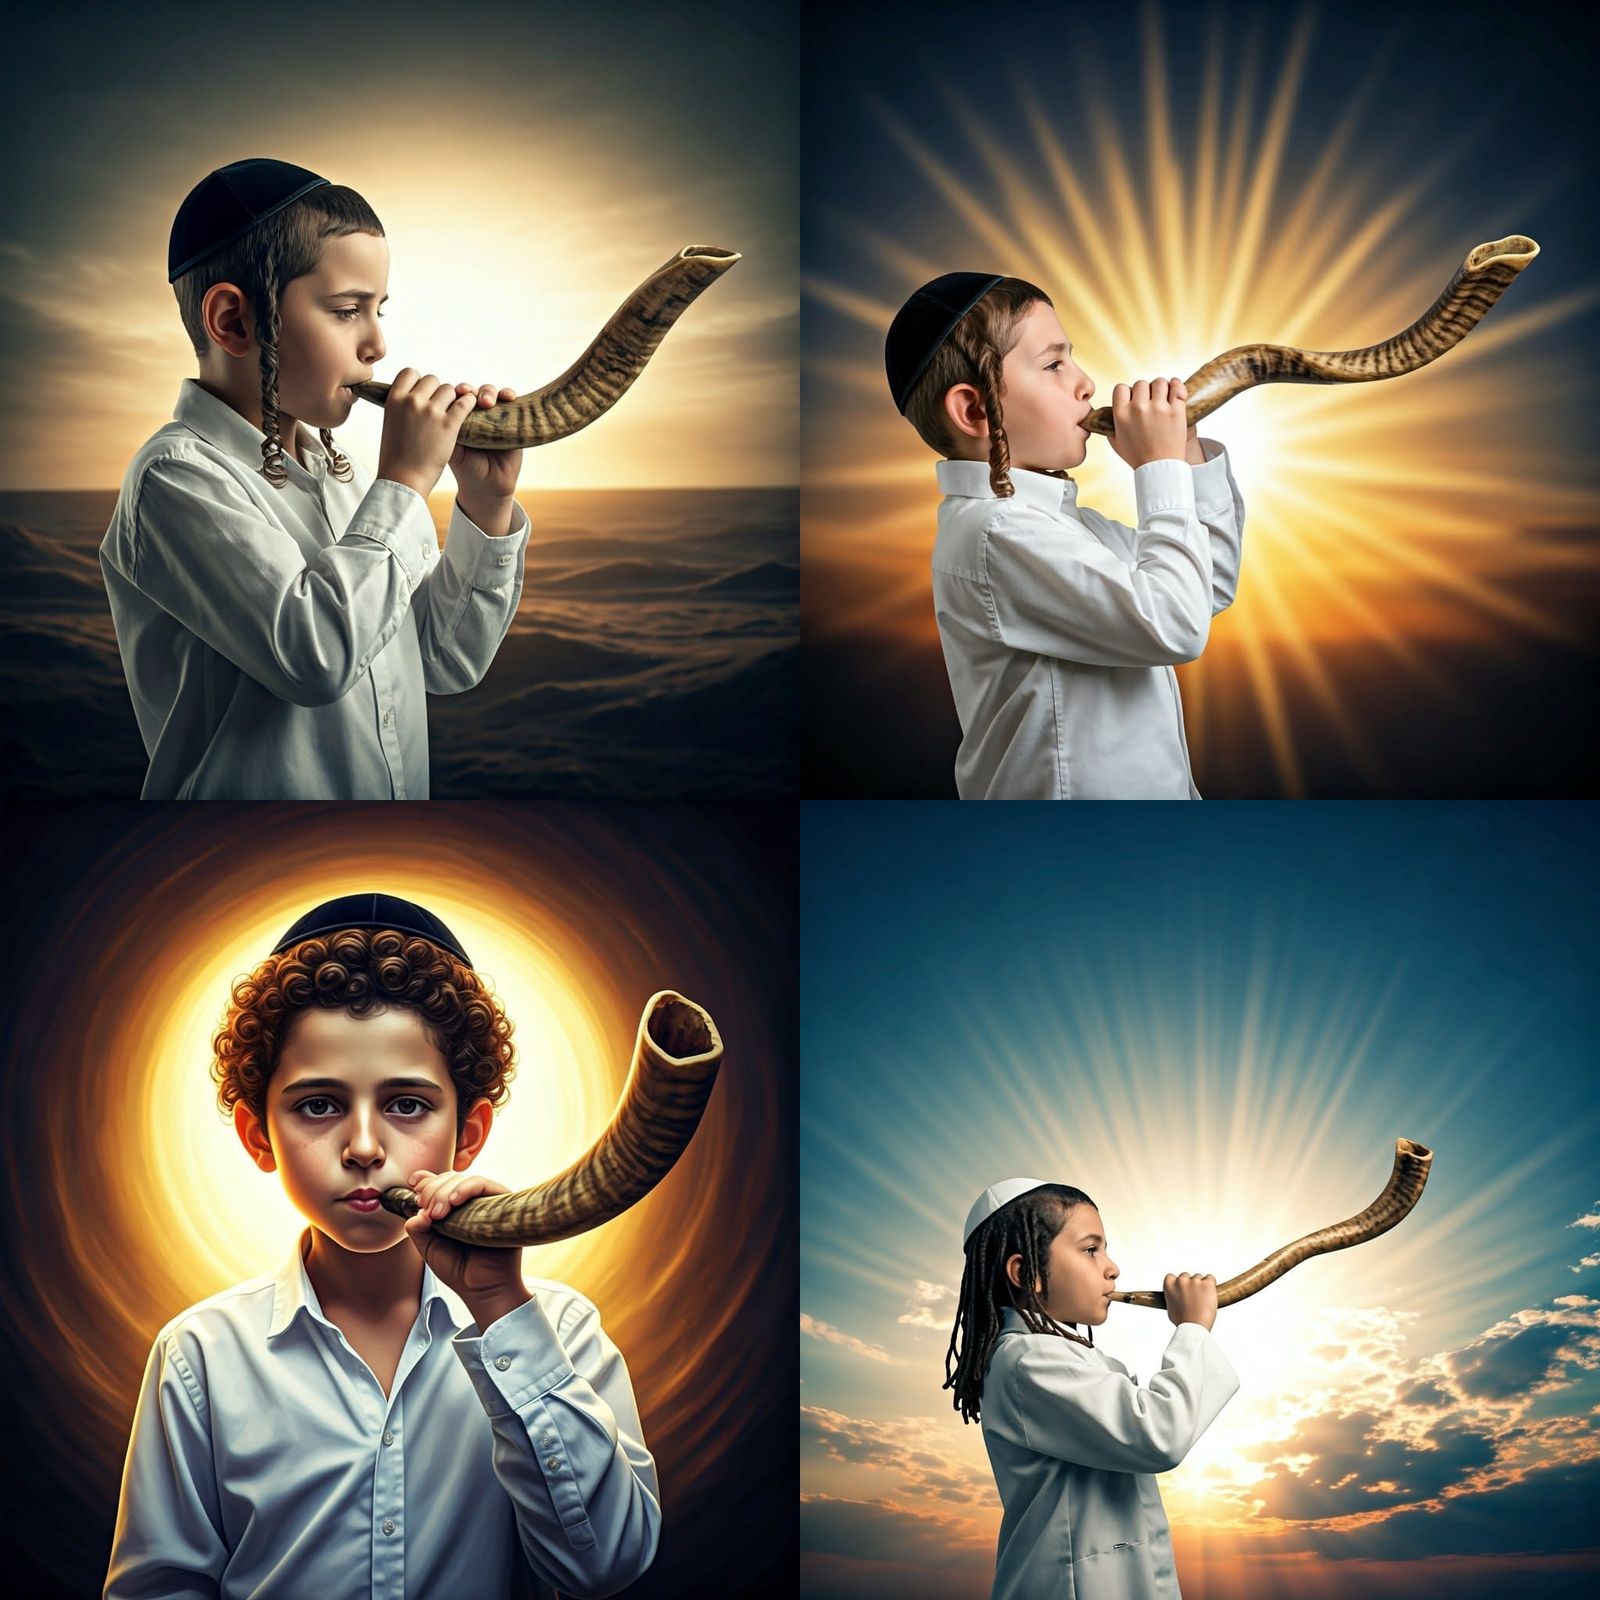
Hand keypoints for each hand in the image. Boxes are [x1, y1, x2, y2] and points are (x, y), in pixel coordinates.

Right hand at [375, 369, 481, 497]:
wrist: (404, 480)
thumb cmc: (396, 457)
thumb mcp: (390, 424)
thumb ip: (401, 407)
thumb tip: (410, 397)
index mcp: (393, 399)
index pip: (410, 373)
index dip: (419, 381)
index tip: (423, 393)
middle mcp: (412, 401)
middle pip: (432, 380)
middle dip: (438, 391)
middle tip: (441, 406)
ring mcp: (431, 411)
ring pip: (449, 389)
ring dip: (453, 398)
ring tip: (454, 412)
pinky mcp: (449, 424)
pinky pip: (465, 403)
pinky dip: (469, 404)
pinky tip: (471, 409)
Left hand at [403, 1168, 525, 1306]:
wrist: (482, 1289)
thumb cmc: (458, 1270)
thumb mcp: (429, 1247)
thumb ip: (418, 1228)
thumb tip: (414, 1212)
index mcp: (456, 1208)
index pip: (441, 1183)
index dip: (426, 1181)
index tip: (413, 1184)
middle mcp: (473, 1201)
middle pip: (450, 1179)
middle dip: (432, 1190)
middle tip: (425, 1209)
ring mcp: (488, 1201)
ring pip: (464, 1180)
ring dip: (445, 1192)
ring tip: (436, 1213)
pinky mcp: (503, 1203)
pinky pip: (484, 1185)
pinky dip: (466, 1188)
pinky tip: (454, 1201)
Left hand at [448, 384, 522, 501]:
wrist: (486, 486)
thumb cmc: (466, 468)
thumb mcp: (452, 447)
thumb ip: (446, 427)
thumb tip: (440, 405)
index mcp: (461, 417)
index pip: (460, 397)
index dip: (460, 391)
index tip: (459, 392)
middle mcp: (478, 414)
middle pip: (476, 392)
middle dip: (475, 391)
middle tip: (476, 399)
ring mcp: (496, 417)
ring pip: (493, 395)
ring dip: (491, 392)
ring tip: (489, 402)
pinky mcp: (513, 423)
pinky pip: (513, 405)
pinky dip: (510, 397)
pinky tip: (510, 397)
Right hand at [1106, 377, 1189, 469]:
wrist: (1160, 468)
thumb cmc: (1138, 457)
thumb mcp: (1116, 443)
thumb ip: (1110, 427)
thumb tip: (1105, 417)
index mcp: (1121, 414)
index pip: (1121, 388)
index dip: (1128, 392)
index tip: (1133, 399)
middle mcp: (1138, 408)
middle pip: (1141, 383)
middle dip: (1146, 391)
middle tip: (1151, 401)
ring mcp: (1158, 408)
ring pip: (1160, 382)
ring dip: (1162, 388)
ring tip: (1164, 397)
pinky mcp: (1176, 410)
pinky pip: (1177, 387)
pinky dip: (1177, 386)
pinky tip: (1175, 390)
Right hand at [1164, 1271, 1217, 1330]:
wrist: (1194, 1327)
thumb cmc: (1182, 1321)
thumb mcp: (1170, 1307)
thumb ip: (1172, 1296)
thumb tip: (1177, 1295)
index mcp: (1169, 1284)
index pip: (1172, 1276)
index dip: (1178, 1284)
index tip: (1182, 1291)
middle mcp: (1181, 1280)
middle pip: (1187, 1276)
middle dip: (1191, 1285)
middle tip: (1195, 1299)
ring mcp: (1194, 1281)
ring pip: (1199, 1278)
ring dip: (1202, 1286)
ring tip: (1203, 1301)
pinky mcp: (1207, 1284)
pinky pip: (1211, 1278)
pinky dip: (1211, 1285)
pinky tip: (1210, 1294)